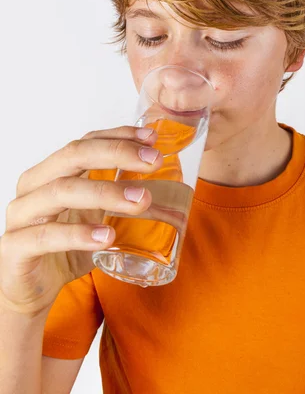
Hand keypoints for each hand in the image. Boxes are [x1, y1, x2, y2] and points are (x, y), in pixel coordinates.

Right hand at [0, 126, 162, 317]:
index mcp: (50, 172)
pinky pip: (46, 235)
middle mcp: (33, 186)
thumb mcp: (96, 215)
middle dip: (117, 153)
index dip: (118, 136)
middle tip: (153, 162)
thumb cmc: (65, 247)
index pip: (85, 141)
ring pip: (61, 191)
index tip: (151, 139)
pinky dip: (78, 234)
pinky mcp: (15, 247)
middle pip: (74, 156)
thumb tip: (166, 180)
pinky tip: (106, 237)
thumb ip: (118, 195)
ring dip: (105, 193)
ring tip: (140, 201)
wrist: (31, 290)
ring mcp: (21, 215)